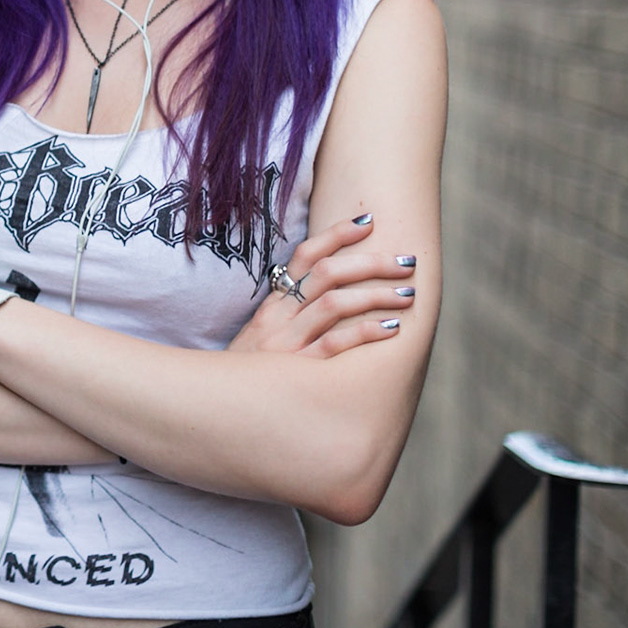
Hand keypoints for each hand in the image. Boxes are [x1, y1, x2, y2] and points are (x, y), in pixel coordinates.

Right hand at [227, 213, 417, 357]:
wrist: (219, 406)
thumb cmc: (250, 374)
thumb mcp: (262, 337)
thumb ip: (290, 315)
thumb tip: (332, 294)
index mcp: (271, 304)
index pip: (304, 256)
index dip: (336, 235)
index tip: (369, 222)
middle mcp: (278, 317)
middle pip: (327, 274)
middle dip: (371, 263)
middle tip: (406, 260)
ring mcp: (286, 343)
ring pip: (334, 304)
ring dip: (376, 294)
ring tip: (407, 293)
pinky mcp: (296, 370)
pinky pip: (334, 345)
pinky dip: (365, 333)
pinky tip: (392, 328)